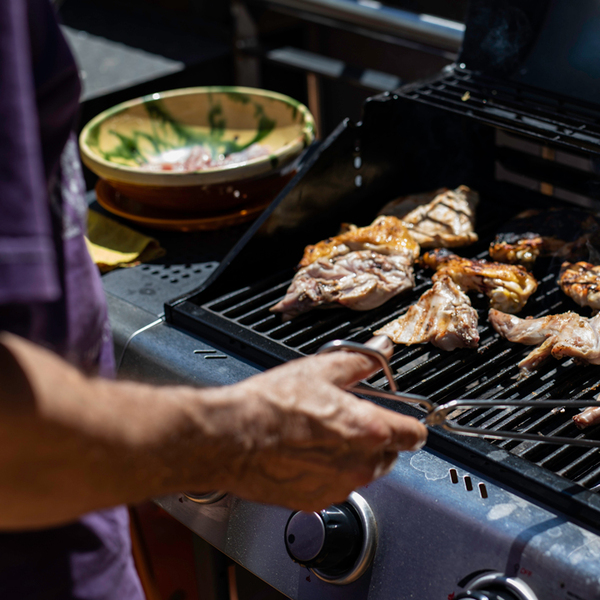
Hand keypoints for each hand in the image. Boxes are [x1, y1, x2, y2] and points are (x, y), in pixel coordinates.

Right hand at [213, 337, 426, 510]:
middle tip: (346, 420)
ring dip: (349, 456)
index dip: (410, 425)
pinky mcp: (315, 501)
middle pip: (388, 454)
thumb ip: (358, 363)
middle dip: (375, 439)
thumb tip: (378, 354)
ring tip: (317, 436)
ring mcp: (338, 486)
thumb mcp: (320, 370)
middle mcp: (360, 464)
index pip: (414, 435)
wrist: (231, 437)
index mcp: (369, 430)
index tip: (403, 422)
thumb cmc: (271, 406)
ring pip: (360, 471)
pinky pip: (333, 486)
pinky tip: (302, 454)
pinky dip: (325, 473)